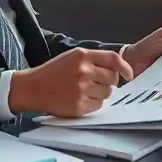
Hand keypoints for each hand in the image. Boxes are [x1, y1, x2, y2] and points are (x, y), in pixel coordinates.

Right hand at [9, 47, 132, 116]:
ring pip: (107, 93)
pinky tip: (79, 99)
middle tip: (95, 83)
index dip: (125, 68)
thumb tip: (117, 70)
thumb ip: (93, 60)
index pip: (114, 59)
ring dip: (100, 93)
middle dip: (108, 82)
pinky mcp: (78, 105)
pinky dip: (92, 104)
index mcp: (82, 55)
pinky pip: (98, 106)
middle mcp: (83, 71)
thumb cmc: (53, 72)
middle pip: (112, 78)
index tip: (129, 75)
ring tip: (83, 91)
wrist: (31, 87)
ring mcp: (81, 89)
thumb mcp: (72, 57)